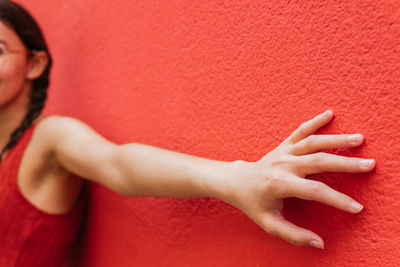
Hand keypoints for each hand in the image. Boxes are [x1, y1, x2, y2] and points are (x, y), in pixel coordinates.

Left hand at [222, 110, 374, 248]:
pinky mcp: (283, 145)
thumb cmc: (253, 204)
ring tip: (359, 139)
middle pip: (319, 161)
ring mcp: (284, 152)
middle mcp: (283, 164)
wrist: (237, 182)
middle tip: (369, 165)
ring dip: (337, 139)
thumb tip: (319, 243)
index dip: (337, 200)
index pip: (315, 191)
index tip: (357, 207)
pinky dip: (315, 121)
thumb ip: (293, 235)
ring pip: (313, 142)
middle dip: (346, 163)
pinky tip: (330, 113)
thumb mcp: (269, 223)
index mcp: (280, 184)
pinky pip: (300, 130)